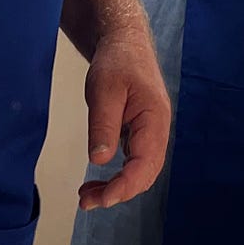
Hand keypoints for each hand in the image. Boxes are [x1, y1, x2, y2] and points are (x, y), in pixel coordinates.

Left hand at [78, 27, 170, 208]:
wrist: (124, 42)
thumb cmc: (117, 61)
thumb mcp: (103, 90)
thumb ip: (103, 125)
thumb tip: (99, 160)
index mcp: (154, 120)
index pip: (144, 165)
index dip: (124, 186)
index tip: (101, 199)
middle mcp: (157, 131)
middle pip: (145, 175)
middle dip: (118, 193)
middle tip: (86, 202)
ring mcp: (150, 133)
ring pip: (140, 172)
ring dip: (117, 188)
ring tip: (86, 196)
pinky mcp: (140, 133)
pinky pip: (134, 162)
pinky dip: (117, 176)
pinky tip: (98, 181)